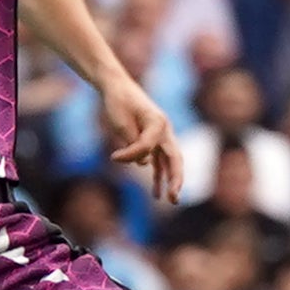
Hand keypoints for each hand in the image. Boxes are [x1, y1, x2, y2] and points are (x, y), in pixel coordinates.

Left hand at [94, 70, 177, 201]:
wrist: (118, 88)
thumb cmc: (119, 102)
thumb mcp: (120, 121)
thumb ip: (133, 143)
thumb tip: (144, 164)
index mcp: (158, 122)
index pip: (148, 145)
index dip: (130, 154)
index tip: (114, 157)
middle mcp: (164, 130)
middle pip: (175, 158)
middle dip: (175, 179)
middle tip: (174, 197)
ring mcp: (161, 136)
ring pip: (169, 163)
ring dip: (169, 181)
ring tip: (169, 200)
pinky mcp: (153, 142)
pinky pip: (158, 162)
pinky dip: (157, 177)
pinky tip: (156, 193)